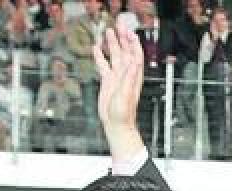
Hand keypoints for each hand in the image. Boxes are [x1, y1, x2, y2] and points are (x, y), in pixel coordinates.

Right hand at [93, 26, 145, 160]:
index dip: (133, 43)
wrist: (116, 124)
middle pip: (125, 51)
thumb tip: (133, 62)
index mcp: (133, 76)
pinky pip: (104, 65)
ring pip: (115, 56)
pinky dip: (100, 56)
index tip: (129, 32)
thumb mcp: (127, 94)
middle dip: (123, 38)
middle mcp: (126, 75)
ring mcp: (116, 77)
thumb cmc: (124, 114)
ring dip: (112, 44)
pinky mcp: (108, 82)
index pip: (136, 55)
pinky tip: (96, 48)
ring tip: (108, 31)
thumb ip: (129, 78)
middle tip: (118, 25)